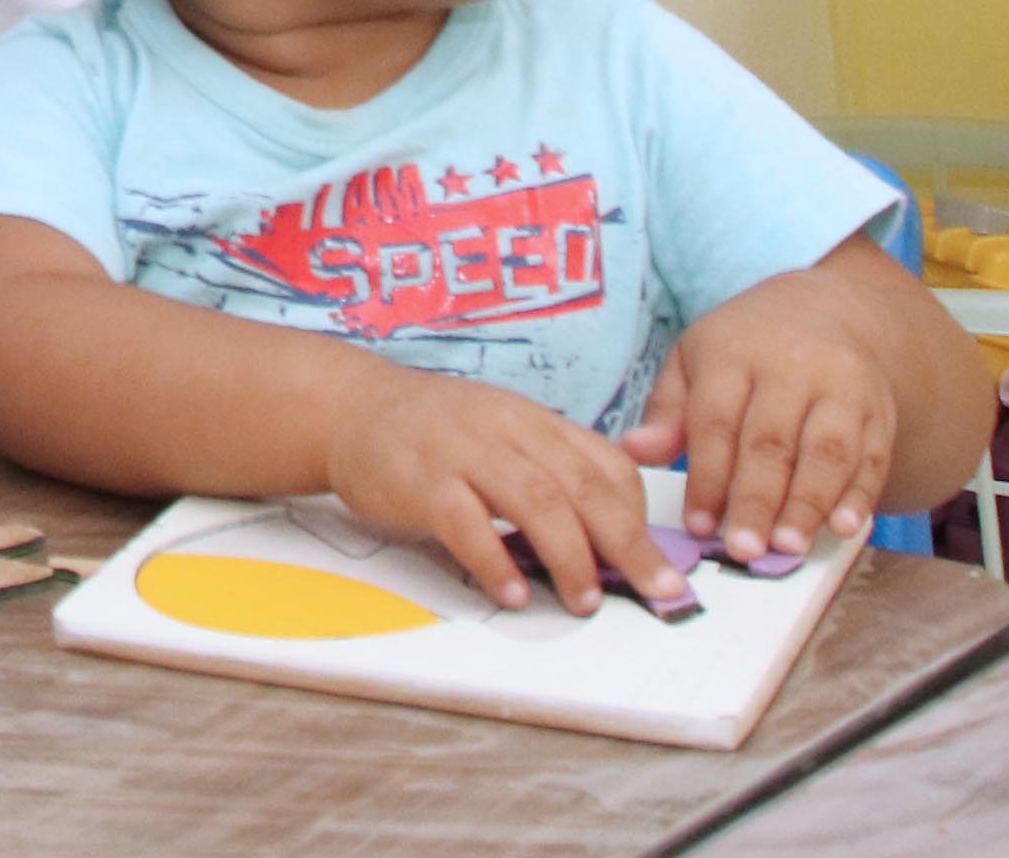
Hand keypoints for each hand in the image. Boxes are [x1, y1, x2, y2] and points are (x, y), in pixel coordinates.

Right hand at [328, 369, 679, 617]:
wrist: (350, 407)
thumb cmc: (435, 432)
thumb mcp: (501, 433)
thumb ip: (548, 471)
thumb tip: (608, 539)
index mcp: (534, 421)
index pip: (606, 464)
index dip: (638, 517)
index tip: (651, 562)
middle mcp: (505, 429)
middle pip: (583, 486)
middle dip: (628, 544)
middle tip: (658, 592)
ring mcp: (462, 452)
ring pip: (536, 502)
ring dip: (570, 557)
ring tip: (585, 602)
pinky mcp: (420, 481)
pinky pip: (467, 524)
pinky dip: (496, 563)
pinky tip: (513, 594)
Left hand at [633, 269, 905, 564]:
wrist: (828, 312)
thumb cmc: (744, 350)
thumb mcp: (694, 361)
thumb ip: (667, 411)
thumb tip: (634, 452)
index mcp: (732, 352)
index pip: (716, 421)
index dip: (707, 478)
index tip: (698, 527)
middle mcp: (791, 366)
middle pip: (771, 441)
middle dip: (756, 500)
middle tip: (743, 549)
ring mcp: (842, 387)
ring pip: (826, 451)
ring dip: (808, 504)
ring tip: (789, 547)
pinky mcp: (880, 410)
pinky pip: (873, 457)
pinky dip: (860, 496)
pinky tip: (846, 528)